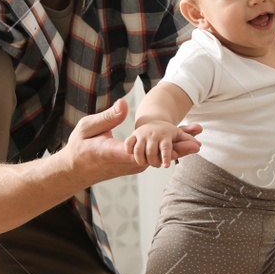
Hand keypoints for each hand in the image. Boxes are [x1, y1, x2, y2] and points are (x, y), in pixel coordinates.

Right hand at [62, 99, 200, 181]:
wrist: (75, 169)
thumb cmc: (80, 147)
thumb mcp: (88, 128)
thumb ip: (107, 117)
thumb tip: (124, 104)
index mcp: (117, 154)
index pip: (149, 152)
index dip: (170, 148)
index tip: (187, 143)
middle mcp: (129, 164)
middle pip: (160, 157)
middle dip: (180, 148)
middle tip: (199, 141)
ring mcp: (133, 166)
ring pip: (160, 158)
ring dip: (177, 148)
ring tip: (196, 136)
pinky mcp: (134, 165)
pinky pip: (155, 158)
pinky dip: (168, 149)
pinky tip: (181, 141)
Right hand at [125, 120, 195, 167]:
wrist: (153, 121)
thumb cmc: (168, 132)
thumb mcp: (179, 134)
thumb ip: (188, 140)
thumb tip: (199, 145)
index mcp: (165, 135)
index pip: (166, 147)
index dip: (166, 156)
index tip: (166, 166)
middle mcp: (153, 134)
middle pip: (151, 152)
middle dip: (154, 162)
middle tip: (158, 164)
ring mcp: (142, 135)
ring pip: (138, 151)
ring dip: (142, 160)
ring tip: (147, 162)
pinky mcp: (133, 136)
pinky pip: (129, 145)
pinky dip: (130, 151)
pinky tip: (133, 155)